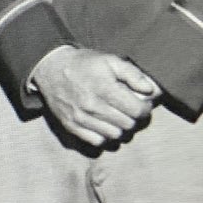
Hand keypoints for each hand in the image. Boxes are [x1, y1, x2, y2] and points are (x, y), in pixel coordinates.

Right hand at [34, 46, 159, 146]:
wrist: (51, 68)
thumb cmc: (85, 64)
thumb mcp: (110, 60)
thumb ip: (133, 74)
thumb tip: (151, 91)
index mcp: (104, 88)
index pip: (137, 111)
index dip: (145, 108)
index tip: (142, 103)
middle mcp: (92, 105)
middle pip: (128, 125)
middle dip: (135, 118)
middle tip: (131, 109)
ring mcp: (81, 118)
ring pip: (115, 136)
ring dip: (122, 128)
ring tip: (119, 117)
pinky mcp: (72, 126)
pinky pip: (98, 142)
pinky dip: (106, 136)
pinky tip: (106, 124)